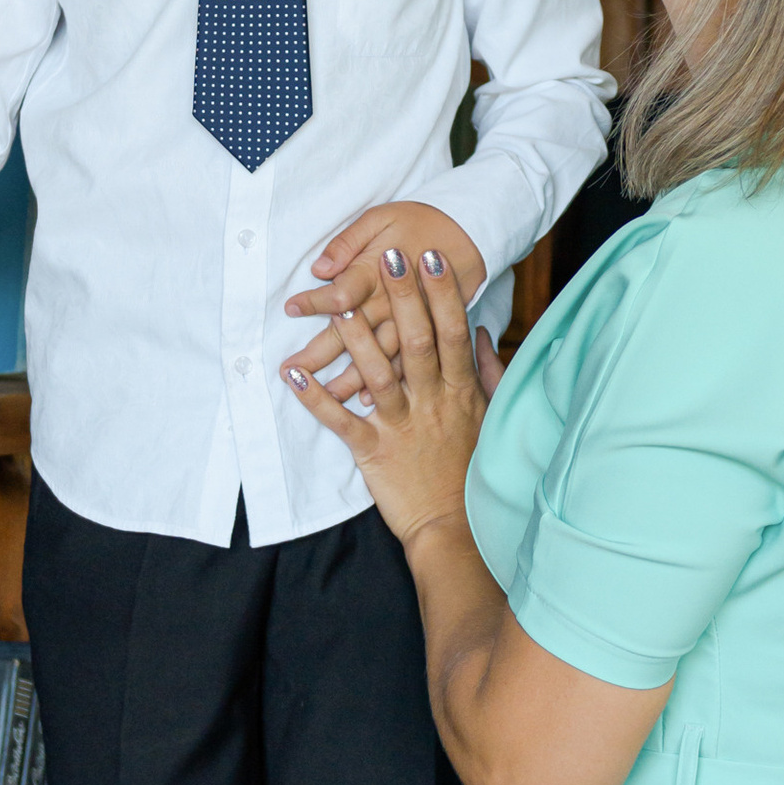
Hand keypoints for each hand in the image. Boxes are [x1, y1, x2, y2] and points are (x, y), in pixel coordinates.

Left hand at [281, 241, 500, 546]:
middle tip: (388, 256)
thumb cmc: (471, 469)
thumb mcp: (489, 416)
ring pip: (377, 375)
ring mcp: (400, 425)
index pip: (452, 332)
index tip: (431, 256)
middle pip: (416, 342)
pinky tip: (294, 373)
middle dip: (401, 298)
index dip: (442, 293)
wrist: (454, 527)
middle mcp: (431, 402)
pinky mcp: (373, 451)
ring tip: (337, 304)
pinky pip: (341, 421)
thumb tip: (481, 331)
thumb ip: (486, 371)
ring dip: (356, 339)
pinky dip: (316, 397)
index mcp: (459, 390)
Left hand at [285, 203, 486, 383]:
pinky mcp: (427, 334)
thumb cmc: (421, 222)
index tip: (290, 309)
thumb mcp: (380, 217)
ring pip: (377, 356)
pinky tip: (364, 400)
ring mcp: (410, 324)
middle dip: (319, 352)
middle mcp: (391, 304)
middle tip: (288, 367)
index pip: (341, 294)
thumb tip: (320, 268)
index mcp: (377, 273)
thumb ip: (348, 242)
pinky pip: (405, 365)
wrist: (470, 233)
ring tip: (323, 392)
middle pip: (352, 333)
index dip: (314, 302)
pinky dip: (387, 383)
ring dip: (348, 376)